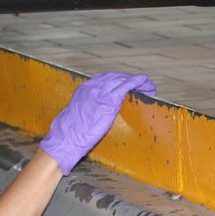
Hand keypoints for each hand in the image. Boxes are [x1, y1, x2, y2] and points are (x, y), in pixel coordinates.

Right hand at [39, 71, 156, 174]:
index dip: (118, 80)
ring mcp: (101, 92)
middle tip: (141, 85)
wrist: (66, 138)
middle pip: (116, 77)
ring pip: (123, 80)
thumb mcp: (78, 115)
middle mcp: (93, 87)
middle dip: (129, 80)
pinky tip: (146, 84)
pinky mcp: (110, 101)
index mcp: (84, 89)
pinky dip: (138, 82)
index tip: (125, 84)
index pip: (105, 78)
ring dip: (138, 82)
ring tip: (149, 87)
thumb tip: (95, 114)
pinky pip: (127, 86)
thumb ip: (88, 110)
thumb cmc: (69, 133)